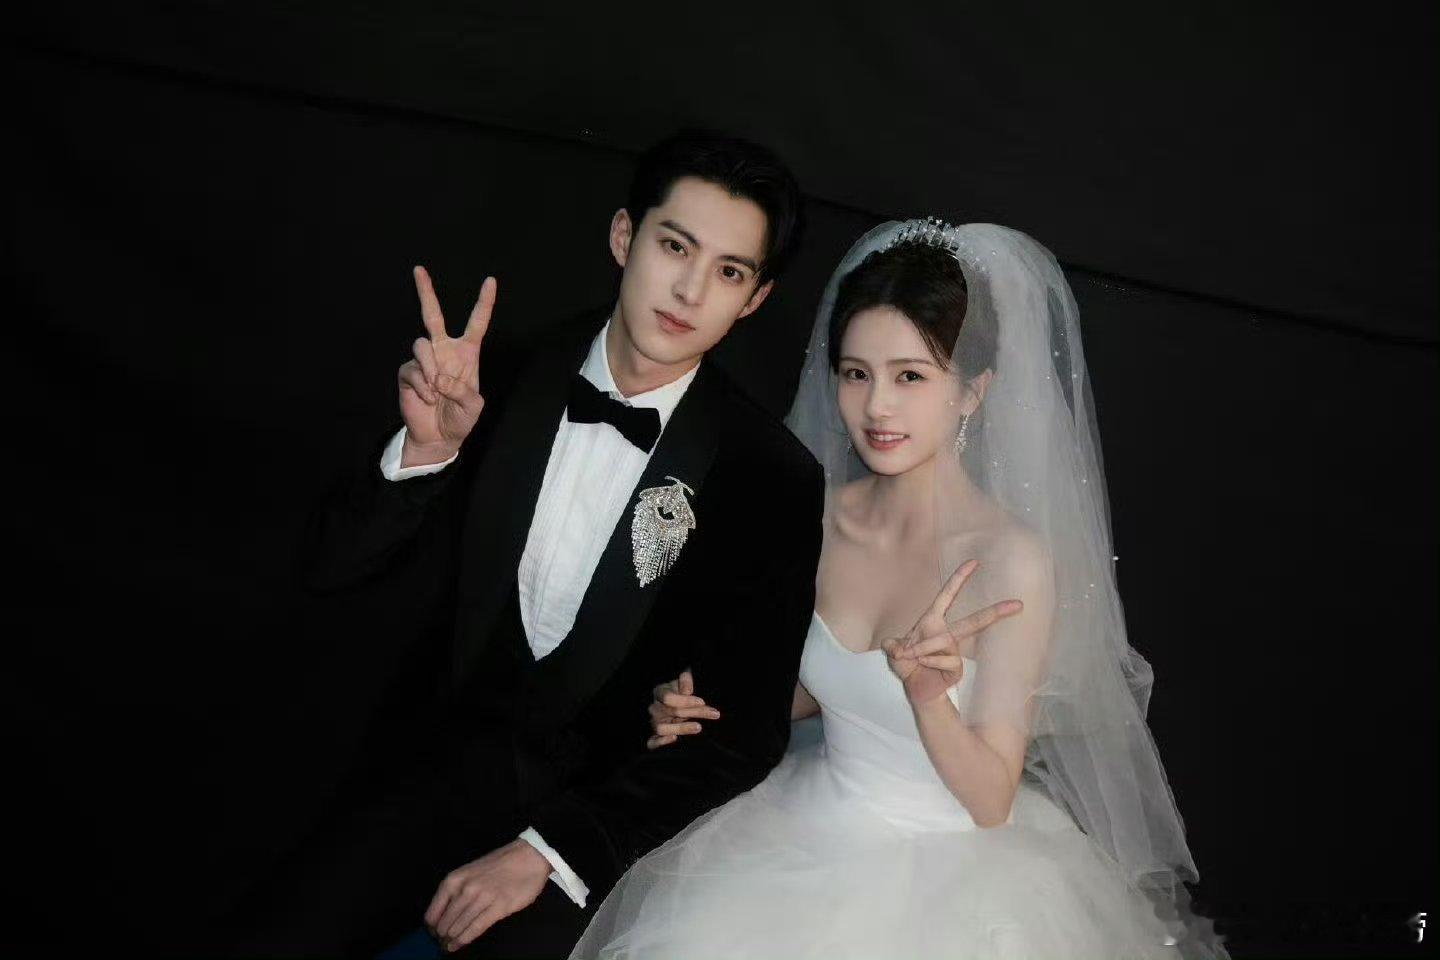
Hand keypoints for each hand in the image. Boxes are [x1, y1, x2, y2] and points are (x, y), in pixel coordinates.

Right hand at [397, 266, 494, 466]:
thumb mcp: (473, 406)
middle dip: (426, 291)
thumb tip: (440, 378)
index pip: (477, 323)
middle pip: (433, 314)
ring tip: (435, 391)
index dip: (484, 302)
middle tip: (419, 269)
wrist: (438, 438)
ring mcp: (424, 360)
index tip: (490, 281)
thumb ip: (463, 391)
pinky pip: (412, 369)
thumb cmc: (460, 419)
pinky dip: (421, 386)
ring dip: (430, 368)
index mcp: (466, 354)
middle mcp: (444, 350)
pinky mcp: (408, 372)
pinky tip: (427, 399)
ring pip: (422, 344)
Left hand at [423, 839, 548, 952]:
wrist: (528, 857)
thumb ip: (456, 891)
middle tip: (443, 942)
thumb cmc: (498, 865)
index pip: (433, 912)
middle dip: (442, 936)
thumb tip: (444, 914)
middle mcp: (464, 889)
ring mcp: (481, 898)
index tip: (434, 934)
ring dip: (452, 940)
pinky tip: (459, 945)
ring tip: (450, 946)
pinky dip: (465, 939)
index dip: (431, 927)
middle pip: (445, 923)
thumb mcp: (469, 872)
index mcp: (454, 880)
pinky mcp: (498, 907)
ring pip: (459, 927)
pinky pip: (476, 928)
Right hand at [646, 669, 719, 748]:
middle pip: (673, 712)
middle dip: (696, 712)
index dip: (686, 700)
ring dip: (682, 728)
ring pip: (662, 728)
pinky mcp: (654, 737)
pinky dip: (660, 742)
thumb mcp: (683, 682)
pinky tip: (674, 738)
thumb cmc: (681, 692)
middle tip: (714, 714)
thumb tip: (687, 690)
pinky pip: (652, 742)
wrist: (677, 705)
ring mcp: (654, 723)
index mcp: (659, 693)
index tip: (702, 702)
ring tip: (699, 727)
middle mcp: (654, 708)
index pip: (668, 698)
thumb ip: (685, 681)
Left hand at [881, 559, 1022, 706]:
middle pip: (974, 621)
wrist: (915, 691)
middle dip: (995, 612)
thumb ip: (892, 646)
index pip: (948, 596)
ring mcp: (955, 652)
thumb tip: (890, 644)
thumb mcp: (894, 653)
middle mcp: (946, 634)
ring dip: (925, 647)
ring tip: (911, 654)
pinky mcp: (958, 669)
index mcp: (932, 621)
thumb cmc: (907, 666)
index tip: (974, 562)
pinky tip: (922, 666)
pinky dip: (930, 661)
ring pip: (948, 640)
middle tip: (1018, 604)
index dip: (959, 578)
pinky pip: (948, 660)